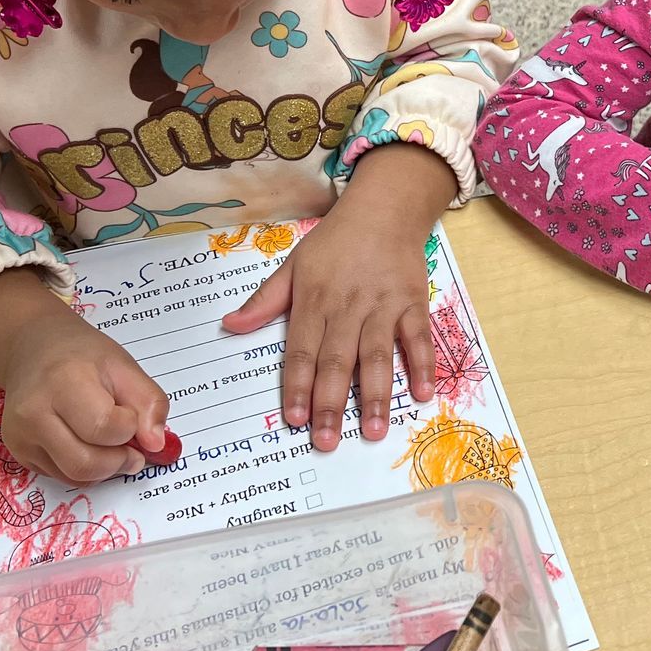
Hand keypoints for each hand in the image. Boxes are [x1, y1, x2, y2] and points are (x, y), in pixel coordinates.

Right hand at [0, 270, 169, 483]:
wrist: (34, 348)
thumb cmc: (82, 355)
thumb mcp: (125, 366)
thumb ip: (150, 403)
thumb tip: (155, 444)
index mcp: (63, 382)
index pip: (104, 427)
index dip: (129, 428)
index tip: (132, 415)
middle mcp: (33, 413)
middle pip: (85, 462)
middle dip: (120, 460)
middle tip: (134, 448)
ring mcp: (21, 436)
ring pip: (74, 476)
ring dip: (105, 469)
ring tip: (113, 445)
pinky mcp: (19, 452)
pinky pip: (61, 477)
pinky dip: (85, 470)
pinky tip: (89, 445)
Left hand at [222, 144, 452, 449]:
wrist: (385, 209)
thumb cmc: (335, 242)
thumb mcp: (293, 265)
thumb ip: (265, 301)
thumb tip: (228, 326)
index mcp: (314, 301)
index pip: (301, 350)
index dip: (297, 385)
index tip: (293, 419)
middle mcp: (348, 307)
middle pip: (337, 361)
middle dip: (331, 404)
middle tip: (327, 442)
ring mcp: (383, 306)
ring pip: (377, 356)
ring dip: (376, 395)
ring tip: (374, 432)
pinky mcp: (413, 303)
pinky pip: (418, 339)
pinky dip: (421, 365)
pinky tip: (422, 394)